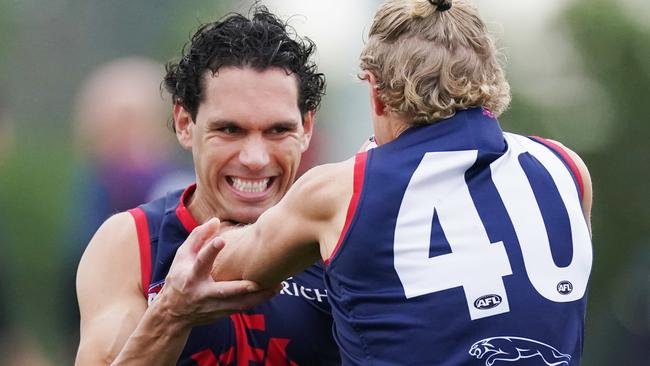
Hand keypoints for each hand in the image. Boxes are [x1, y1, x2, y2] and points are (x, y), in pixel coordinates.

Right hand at [153, 218, 275, 328]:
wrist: (173, 313)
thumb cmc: (179, 278)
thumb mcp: (182, 256)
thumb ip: (198, 237)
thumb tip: (216, 220)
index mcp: (191, 276)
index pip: (200, 262)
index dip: (210, 250)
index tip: (221, 240)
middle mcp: (202, 293)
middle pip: (224, 291)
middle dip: (241, 288)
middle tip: (258, 281)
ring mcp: (213, 306)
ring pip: (239, 304)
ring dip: (259, 296)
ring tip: (278, 285)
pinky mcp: (222, 313)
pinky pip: (243, 307)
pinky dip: (258, 300)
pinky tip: (273, 290)